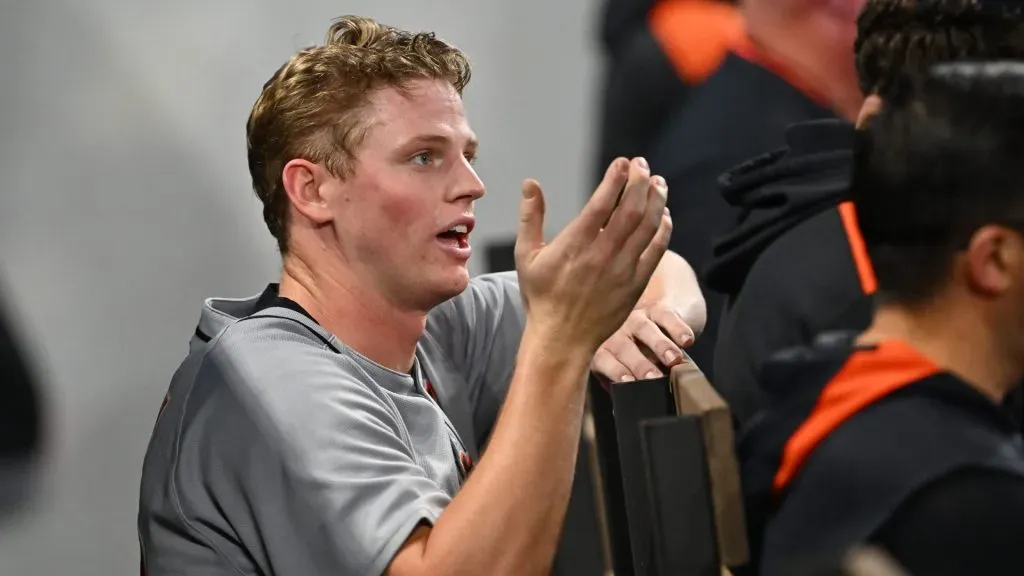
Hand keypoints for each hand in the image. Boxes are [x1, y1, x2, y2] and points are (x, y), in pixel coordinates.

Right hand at [515, 157, 671, 353]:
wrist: (562, 338)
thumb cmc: (542, 296)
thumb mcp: (527, 255)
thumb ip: (530, 217)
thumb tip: (530, 184)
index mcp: (575, 244)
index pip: (602, 202)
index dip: (616, 178)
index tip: (623, 163)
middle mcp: (602, 254)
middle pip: (630, 210)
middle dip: (640, 182)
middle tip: (643, 165)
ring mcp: (622, 270)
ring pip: (647, 227)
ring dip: (656, 201)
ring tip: (658, 182)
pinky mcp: (635, 284)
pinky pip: (656, 252)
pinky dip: (663, 230)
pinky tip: (664, 215)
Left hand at [592, 301, 696, 381]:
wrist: (652, 308)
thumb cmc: (636, 348)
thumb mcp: (625, 365)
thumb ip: (623, 385)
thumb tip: (621, 410)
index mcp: (605, 349)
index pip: (604, 360)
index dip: (614, 370)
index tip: (628, 381)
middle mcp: (618, 332)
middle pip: (624, 347)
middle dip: (639, 363)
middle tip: (654, 377)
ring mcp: (636, 317)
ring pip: (645, 329)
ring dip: (659, 345)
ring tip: (673, 359)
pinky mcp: (658, 307)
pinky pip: (666, 316)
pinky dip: (677, 328)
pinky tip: (686, 341)